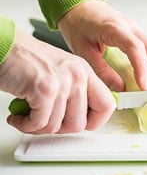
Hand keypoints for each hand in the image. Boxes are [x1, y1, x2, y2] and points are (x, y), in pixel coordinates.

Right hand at [0, 30, 114, 133]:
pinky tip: (18, 118)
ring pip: (58, 126)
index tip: (81, 124)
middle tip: (46, 122)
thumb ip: (74, 93)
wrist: (1, 45)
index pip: (107, 105)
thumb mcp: (60, 72)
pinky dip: (26, 126)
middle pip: (81, 123)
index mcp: (84, 72)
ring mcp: (62, 82)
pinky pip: (40, 123)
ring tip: (27, 117)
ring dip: (38, 128)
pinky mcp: (44, 89)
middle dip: (60, 129)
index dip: (95, 121)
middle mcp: (77, 75)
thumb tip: (82, 119)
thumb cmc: (23, 60)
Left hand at [58, 0, 146, 90]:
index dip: (142, 68)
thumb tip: (120, 88)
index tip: (144, 86)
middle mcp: (130, 27)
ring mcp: (137, 30)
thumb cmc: (78, 23)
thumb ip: (101, 70)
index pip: (135, 48)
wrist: (78, 5)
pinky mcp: (138, 36)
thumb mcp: (82, 50)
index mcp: (114, 28)